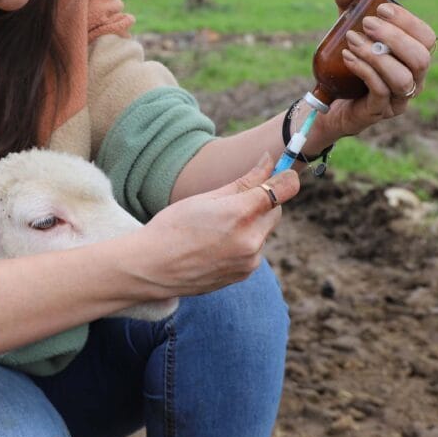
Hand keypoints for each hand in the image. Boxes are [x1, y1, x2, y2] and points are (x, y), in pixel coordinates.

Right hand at [137, 154, 299, 297]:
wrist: (152, 268)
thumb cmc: (172, 226)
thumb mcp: (205, 198)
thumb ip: (244, 182)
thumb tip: (269, 162)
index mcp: (239, 214)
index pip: (283, 190)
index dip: (286, 178)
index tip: (283, 173)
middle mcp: (250, 240)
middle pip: (275, 211)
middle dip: (262, 202)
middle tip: (234, 201)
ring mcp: (249, 261)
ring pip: (263, 232)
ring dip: (251, 225)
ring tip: (216, 228)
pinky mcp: (244, 274)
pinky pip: (253, 251)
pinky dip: (243, 243)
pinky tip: (215, 245)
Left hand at [323, 0, 437, 138]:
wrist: (328, 99)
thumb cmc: (348, 61)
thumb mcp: (348, 29)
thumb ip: (349, 5)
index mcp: (414, 56)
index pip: (427, 37)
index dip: (408, 22)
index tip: (381, 9)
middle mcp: (414, 79)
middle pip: (421, 58)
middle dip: (394, 38)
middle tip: (366, 24)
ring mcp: (399, 98)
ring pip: (403, 78)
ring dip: (377, 56)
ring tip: (351, 41)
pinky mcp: (380, 111)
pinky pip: (380, 91)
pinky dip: (364, 70)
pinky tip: (348, 57)